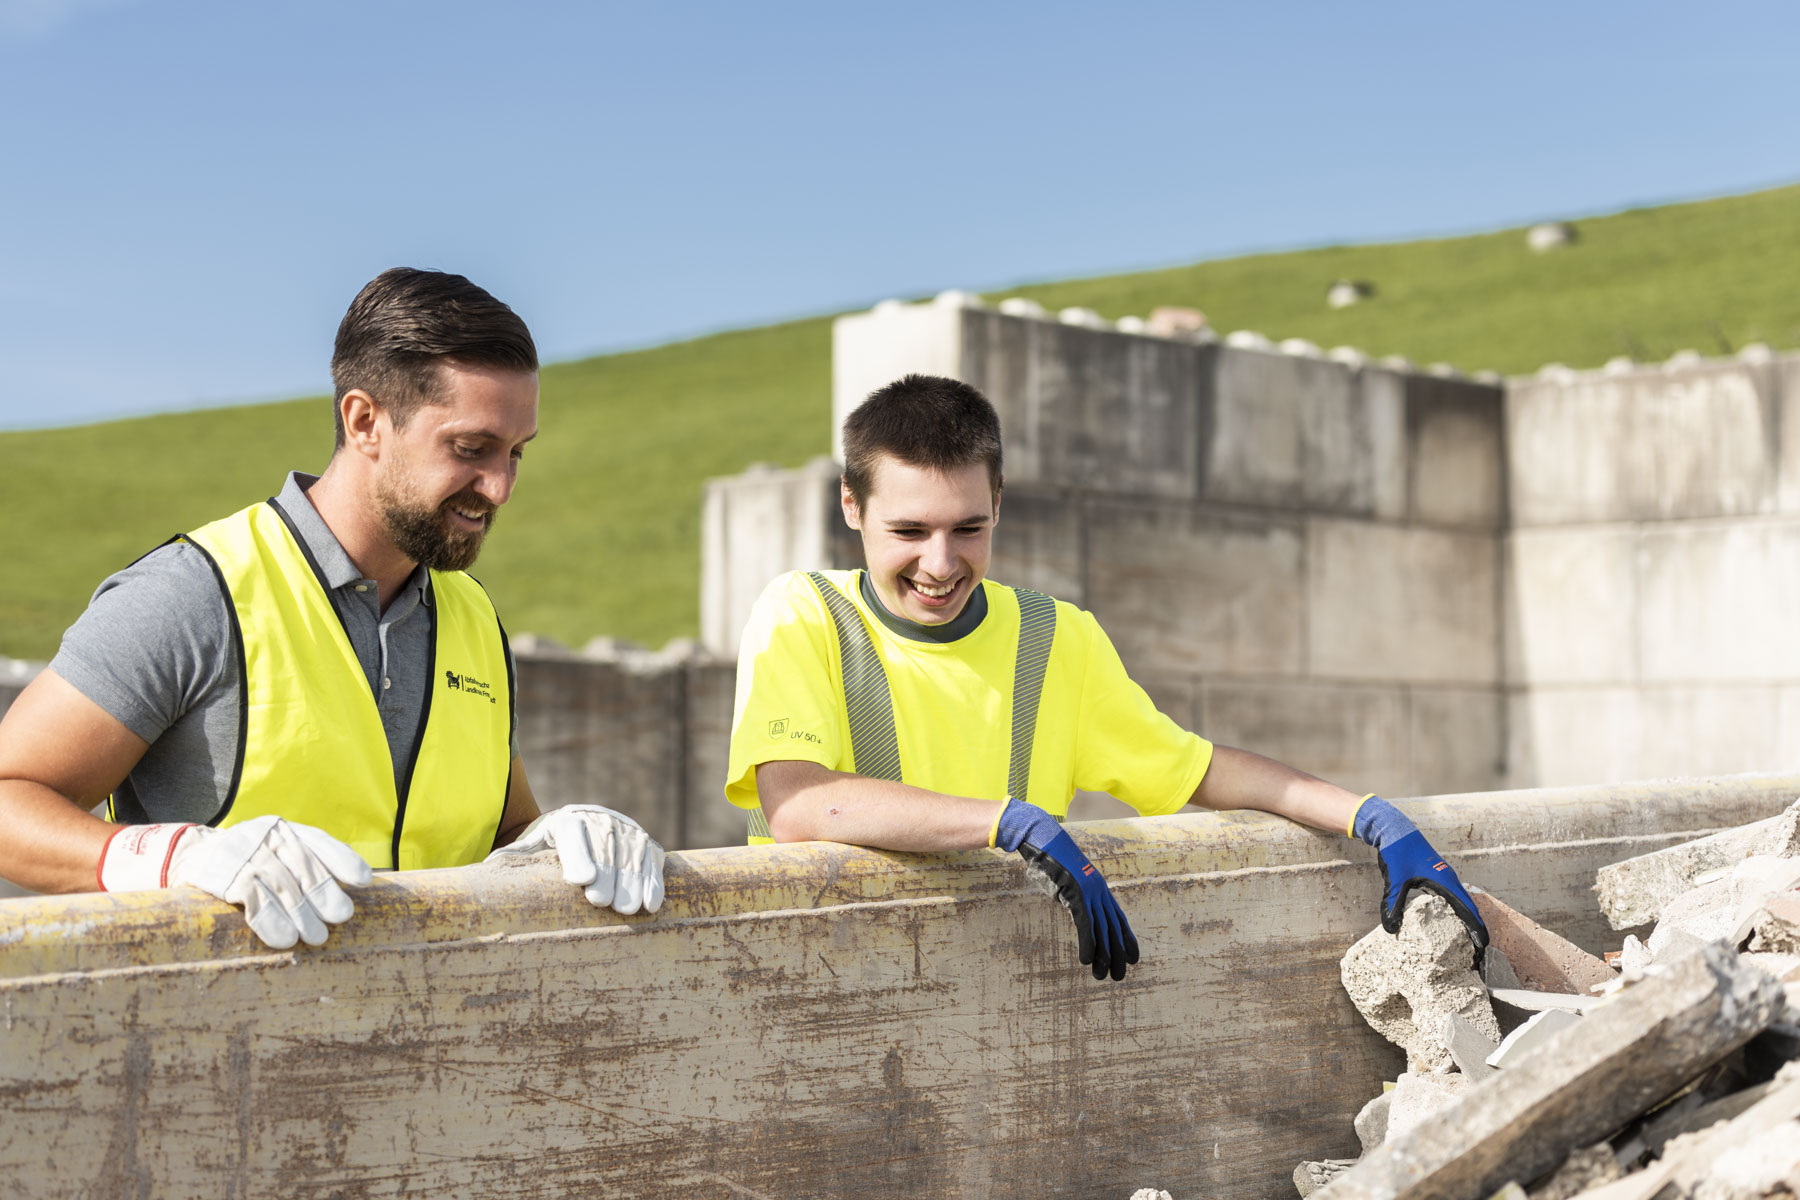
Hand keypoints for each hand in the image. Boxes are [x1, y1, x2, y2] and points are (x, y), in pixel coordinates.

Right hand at [99, 815, 372, 949]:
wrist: (186, 857)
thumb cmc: (245, 862)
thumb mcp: (273, 854)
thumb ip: (304, 865)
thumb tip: (348, 894)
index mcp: (283, 829)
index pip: (318, 841)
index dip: (342, 859)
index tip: (364, 879)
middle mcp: (266, 836)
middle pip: (303, 866)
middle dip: (324, 893)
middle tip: (341, 917)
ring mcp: (244, 854)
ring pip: (281, 885)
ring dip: (301, 914)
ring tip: (317, 938)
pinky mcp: (224, 876)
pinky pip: (253, 900)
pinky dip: (272, 922)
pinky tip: (285, 940)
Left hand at [487, 804, 665, 914]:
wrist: (579, 826)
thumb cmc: (548, 849)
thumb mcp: (529, 849)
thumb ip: (512, 859)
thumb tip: (482, 872)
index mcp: (566, 821)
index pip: (574, 836)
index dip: (580, 858)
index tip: (582, 881)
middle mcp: (599, 820)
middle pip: (605, 849)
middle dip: (607, 876)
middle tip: (602, 902)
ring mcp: (626, 830)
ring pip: (631, 857)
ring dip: (631, 883)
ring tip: (627, 909)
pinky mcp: (645, 842)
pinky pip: (652, 862)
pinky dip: (652, 882)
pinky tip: (649, 904)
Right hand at [992, 797, 1137, 980]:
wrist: (1043, 838)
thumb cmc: (1050, 857)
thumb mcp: (1066, 879)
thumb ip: (1073, 894)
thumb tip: (1072, 906)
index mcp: (1099, 887)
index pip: (1118, 918)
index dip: (1126, 938)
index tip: (1133, 957)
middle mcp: (1099, 891)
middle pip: (1114, 928)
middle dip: (1118, 954)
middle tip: (1119, 976)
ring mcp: (1089, 892)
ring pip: (1102, 930)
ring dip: (1104, 956)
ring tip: (1103, 976)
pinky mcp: (1075, 893)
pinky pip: (1084, 924)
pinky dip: (1087, 943)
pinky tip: (1087, 960)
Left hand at [1350, 795, 1487, 956]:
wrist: (1396, 830)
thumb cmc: (1398, 852)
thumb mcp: (1395, 879)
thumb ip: (1393, 904)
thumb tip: (1390, 929)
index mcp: (1445, 882)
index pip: (1468, 910)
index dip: (1477, 929)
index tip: (1484, 947)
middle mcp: (1450, 880)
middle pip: (1470, 909)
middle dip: (1476, 929)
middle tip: (1479, 952)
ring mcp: (1445, 877)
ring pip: (1463, 902)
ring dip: (1468, 920)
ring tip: (1470, 941)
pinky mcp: (1437, 876)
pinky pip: (1454, 897)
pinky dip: (1458, 911)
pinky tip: (1451, 921)